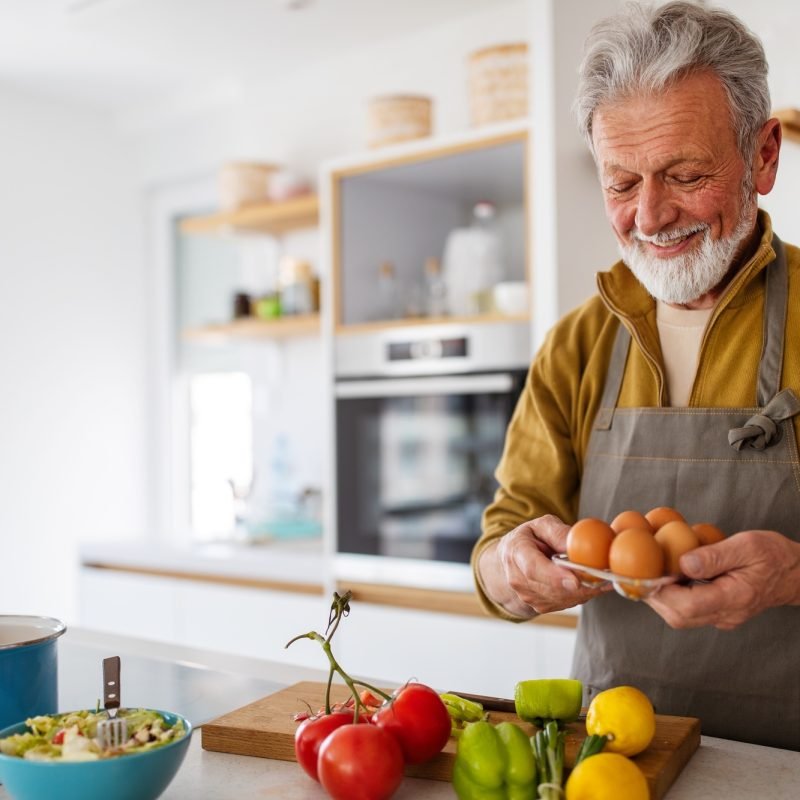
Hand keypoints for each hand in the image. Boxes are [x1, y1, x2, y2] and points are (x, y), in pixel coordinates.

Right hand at [479, 515, 610, 616]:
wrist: (512, 560)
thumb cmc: (529, 539)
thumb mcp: (540, 526)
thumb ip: (557, 532)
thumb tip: (576, 544)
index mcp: (516, 552)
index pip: (533, 568)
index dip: (554, 577)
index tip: (575, 581)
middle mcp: (517, 579)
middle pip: (550, 588)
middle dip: (579, 586)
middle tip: (603, 577)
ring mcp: (527, 596)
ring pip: (562, 599)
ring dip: (584, 591)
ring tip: (602, 578)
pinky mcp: (539, 607)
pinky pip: (566, 603)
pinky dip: (582, 595)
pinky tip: (591, 584)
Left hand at [646, 530, 799, 629]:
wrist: (796, 573)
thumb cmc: (774, 556)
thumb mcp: (747, 546)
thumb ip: (715, 556)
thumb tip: (683, 563)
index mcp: (735, 597)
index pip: (689, 606)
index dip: (662, 592)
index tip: (648, 574)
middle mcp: (727, 614)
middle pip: (680, 617)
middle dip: (655, 597)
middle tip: (642, 573)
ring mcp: (723, 617)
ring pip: (681, 617)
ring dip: (661, 597)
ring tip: (652, 573)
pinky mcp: (720, 613)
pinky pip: (689, 611)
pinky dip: (673, 596)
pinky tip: (668, 576)